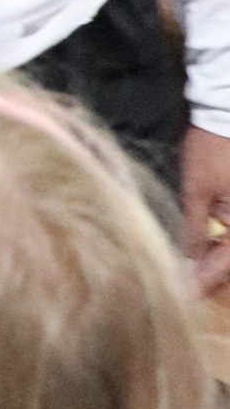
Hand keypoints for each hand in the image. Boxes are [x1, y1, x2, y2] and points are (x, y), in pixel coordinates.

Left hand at [183, 128, 229, 300]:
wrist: (226, 111)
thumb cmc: (213, 148)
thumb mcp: (196, 189)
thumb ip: (193, 228)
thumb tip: (187, 262)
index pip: (227, 262)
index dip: (205, 281)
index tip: (184, 297)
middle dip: (213, 275)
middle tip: (186, 291)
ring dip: (216, 262)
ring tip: (191, 275)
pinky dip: (220, 245)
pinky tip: (202, 252)